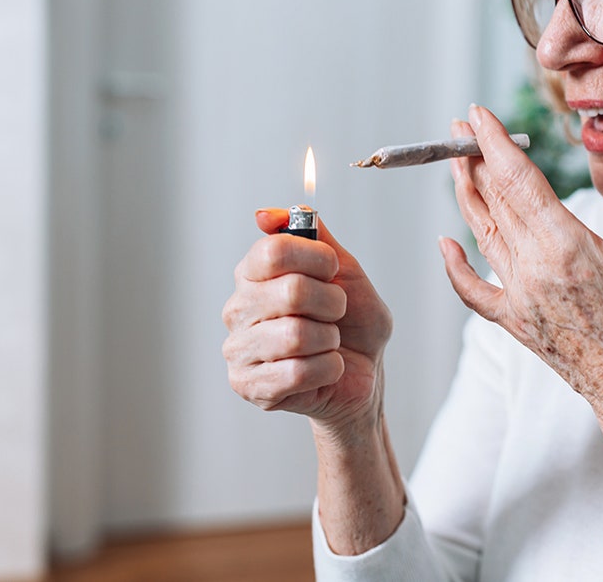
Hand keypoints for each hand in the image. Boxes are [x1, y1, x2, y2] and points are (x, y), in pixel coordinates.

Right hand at [222, 209, 392, 433]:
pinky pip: (298, 372)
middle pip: (291, 291)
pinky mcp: (248, 386)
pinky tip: (324, 368)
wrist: (364, 371)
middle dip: (332, 303)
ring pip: (295, 335)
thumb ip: (312, 235)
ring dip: (330, 339)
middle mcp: (238, 308)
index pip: (274, 251)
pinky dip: (328, 369)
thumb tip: (264, 215)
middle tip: (336, 313)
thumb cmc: (351, 320)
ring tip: (328, 343)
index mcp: (253, 273)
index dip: (317, 259)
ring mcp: (238, 349)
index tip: (332, 270)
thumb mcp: (343, 269)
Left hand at [439, 105, 602, 422]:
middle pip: (493, 201)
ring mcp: (519, 299)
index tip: (477, 114)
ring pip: (482, 235)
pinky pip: (473, 291)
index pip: (517, 180)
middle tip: (459, 127)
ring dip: (466, 196)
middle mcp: (532, 271)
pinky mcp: (516, 324)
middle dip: (474, 158)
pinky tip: (445, 243)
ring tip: (456, 164)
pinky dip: (455, 266)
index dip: (494, 143)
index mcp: (565, 247)